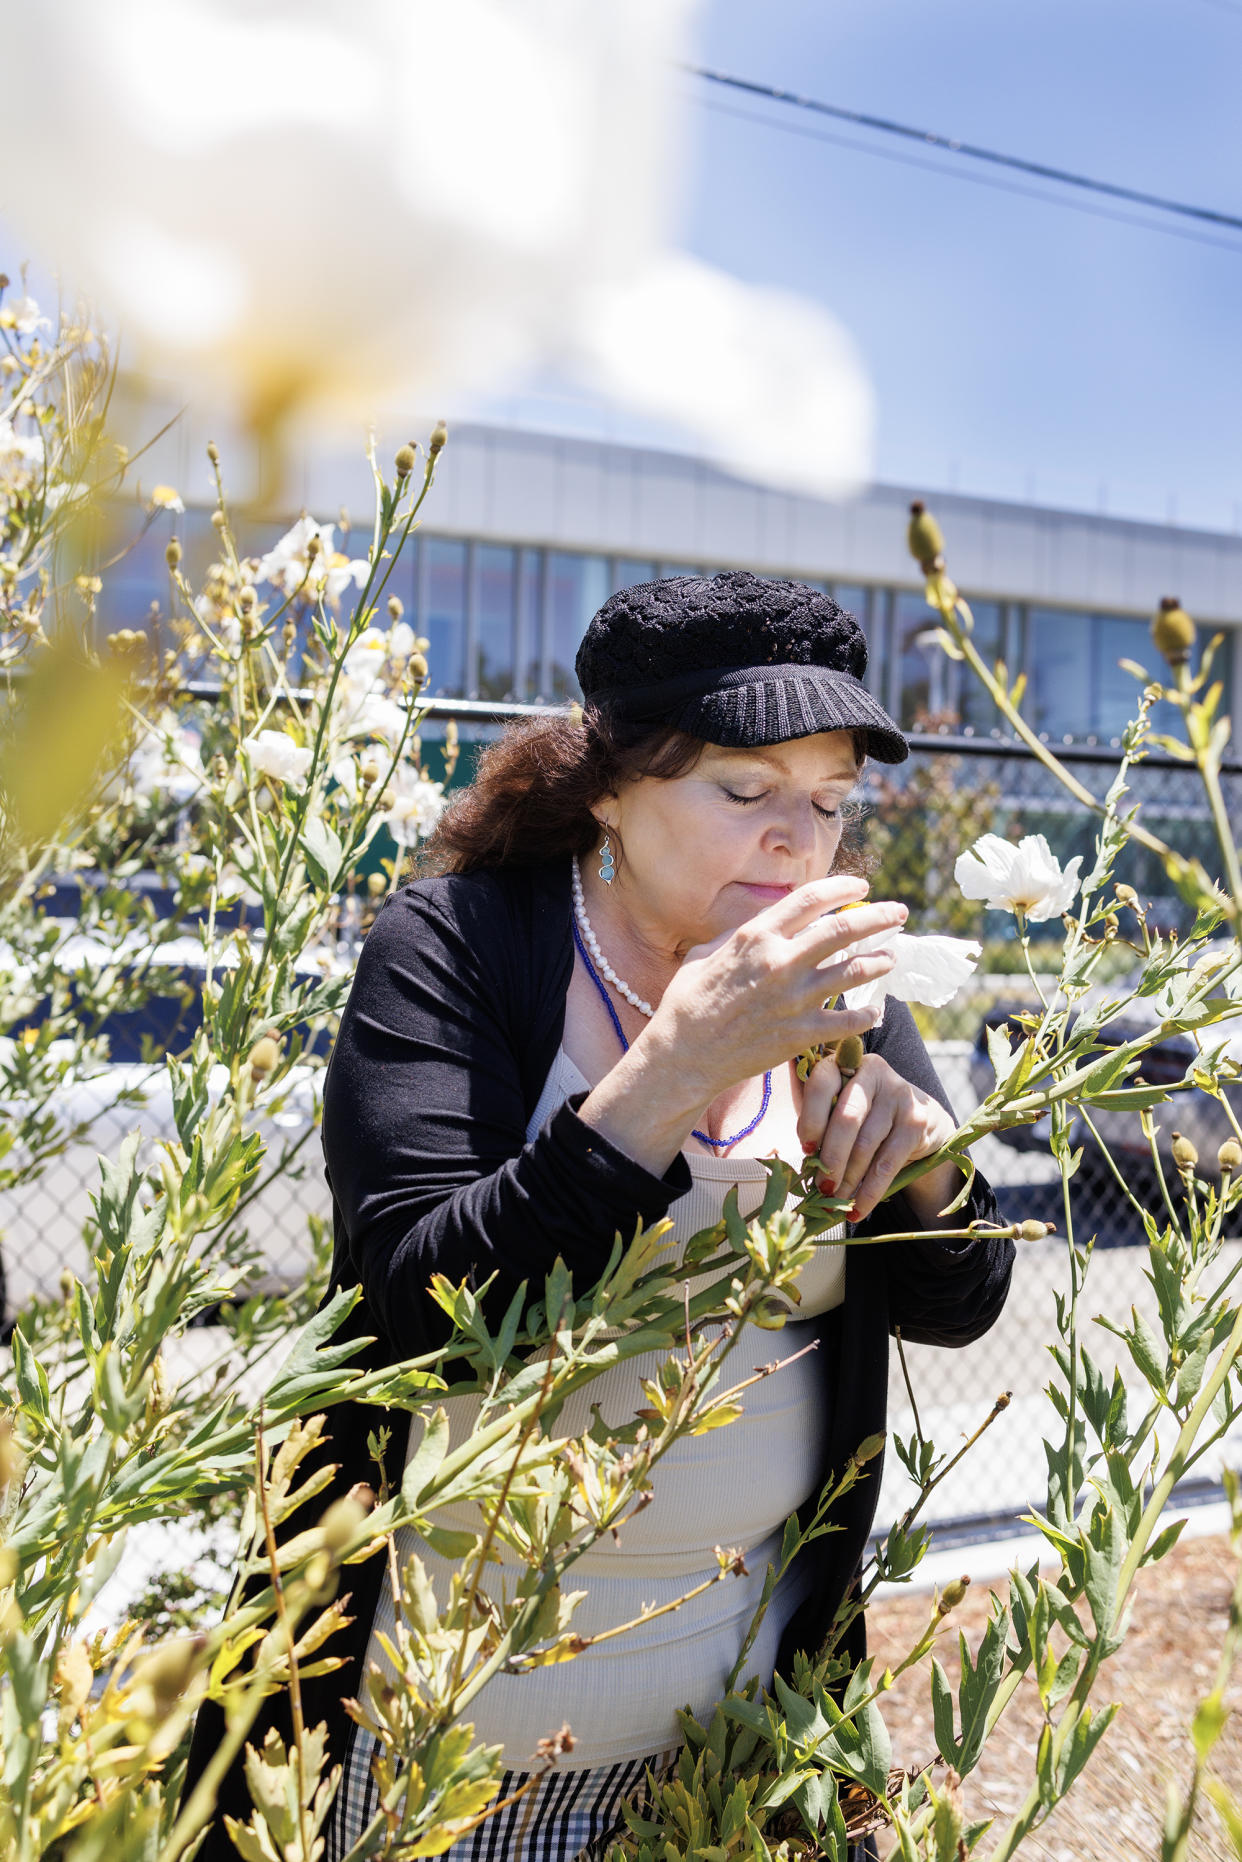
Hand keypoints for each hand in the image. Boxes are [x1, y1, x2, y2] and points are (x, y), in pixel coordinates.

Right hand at [650, 876, 908, 1106]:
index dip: (843, 888)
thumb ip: (742, 933)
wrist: (683, 1054)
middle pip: (844, 929)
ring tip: (892, 956)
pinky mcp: (800, 1034)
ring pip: (855, 971)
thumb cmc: (688, 1001)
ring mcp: (794, 1000)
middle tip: (898, 914)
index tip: (862, 887)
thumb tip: (768, 920)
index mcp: (757, 936)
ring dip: (880, 961)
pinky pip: (849, 1021)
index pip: (811, 898)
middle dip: (879, 917)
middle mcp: (780, 962)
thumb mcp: (707, 952)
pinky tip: (873, 1010)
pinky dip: (867, 1014)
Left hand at [796, 1048, 956, 1222]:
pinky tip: (857, 1209)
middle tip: (821, 1187)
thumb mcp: (842, 1109)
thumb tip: (805, 1166)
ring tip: (835, 1201)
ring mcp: (899, 1094)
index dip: (811, 1119)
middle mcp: (874, 1072)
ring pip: (866, 1145)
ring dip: (848, 1179)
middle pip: (846, 1119)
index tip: (807, 1150)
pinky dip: (870, 1192)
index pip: (822, 1084)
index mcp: (845, 1063)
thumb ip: (822, 1125)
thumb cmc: (867, 1116)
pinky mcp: (917, 1121)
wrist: (922, 1122)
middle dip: (831, 1158)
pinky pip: (887, 1164)